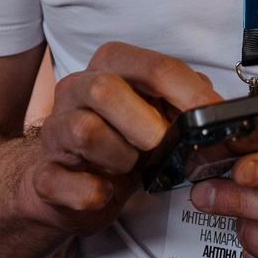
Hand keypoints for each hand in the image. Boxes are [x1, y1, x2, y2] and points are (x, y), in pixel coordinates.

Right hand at [21, 41, 220, 232]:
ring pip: (85, 131)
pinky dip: (92, 192)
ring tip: (129, 166)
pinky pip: (62, 181)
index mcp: (109, 68)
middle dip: (145, 124)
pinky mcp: (44, 174)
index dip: (188, 91)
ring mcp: (55, 131)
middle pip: (104, 88)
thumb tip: (214, 106)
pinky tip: (104, 190)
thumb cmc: (122, 144)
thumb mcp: (157, 115)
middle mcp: (75, 90)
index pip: (151, 66)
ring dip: (120, 157)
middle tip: (160, 145)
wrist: (74, 184)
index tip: (213, 113)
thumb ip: (184, 103)